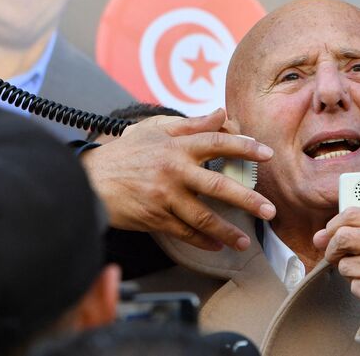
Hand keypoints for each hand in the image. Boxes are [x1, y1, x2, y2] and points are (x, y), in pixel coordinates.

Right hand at [81, 108, 275, 251]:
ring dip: (228, 232)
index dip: (245, 147)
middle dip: (249, 200)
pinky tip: (217, 245)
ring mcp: (165, 197)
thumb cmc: (124, 153)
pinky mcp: (155, 217)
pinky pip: (185, 232)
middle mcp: (174, 171)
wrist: (89, 180)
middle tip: (270, 211)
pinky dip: (203, 241)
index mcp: (177, 147)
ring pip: (204, 218)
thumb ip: (191, 125)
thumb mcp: (155, 131)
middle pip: (219, 187)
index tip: (267, 154)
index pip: (218, 143)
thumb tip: (222, 113)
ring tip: (244, 241)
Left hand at [313, 207, 359, 312]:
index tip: (330, 233)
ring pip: (345, 266)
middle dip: (333, 249)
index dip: (333, 224)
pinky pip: (354, 287)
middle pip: (343, 238)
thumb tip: (318, 237)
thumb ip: (359, 230)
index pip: (352, 214)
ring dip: (350, 272)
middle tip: (336, 256)